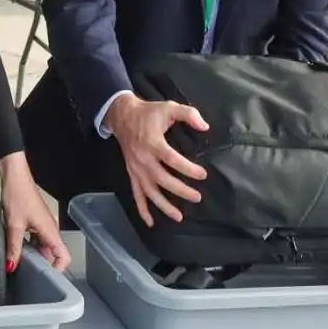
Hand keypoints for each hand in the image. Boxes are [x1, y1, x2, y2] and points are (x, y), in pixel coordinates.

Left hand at [0, 152, 68, 271]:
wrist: (15, 177)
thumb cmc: (18, 195)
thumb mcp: (14, 225)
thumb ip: (13, 247)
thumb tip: (11, 266)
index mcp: (50, 231)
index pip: (64, 256)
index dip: (58, 269)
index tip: (45, 278)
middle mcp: (50, 230)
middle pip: (52, 253)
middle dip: (42, 264)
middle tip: (27, 274)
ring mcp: (43, 226)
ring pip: (42, 246)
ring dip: (33, 255)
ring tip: (19, 262)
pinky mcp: (35, 222)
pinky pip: (35, 239)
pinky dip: (28, 245)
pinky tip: (15, 248)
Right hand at [105, 95, 209, 227]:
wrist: (122, 116)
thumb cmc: (148, 113)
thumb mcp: (169, 106)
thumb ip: (189, 114)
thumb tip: (205, 127)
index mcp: (153, 143)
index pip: (172, 160)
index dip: (187, 169)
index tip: (202, 175)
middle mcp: (143, 159)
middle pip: (162, 179)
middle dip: (180, 190)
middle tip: (197, 197)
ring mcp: (136, 169)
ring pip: (149, 191)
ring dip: (163, 205)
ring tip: (178, 216)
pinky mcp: (132, 174)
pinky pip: (136, 194)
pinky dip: (142, 209)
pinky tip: (150, 222)